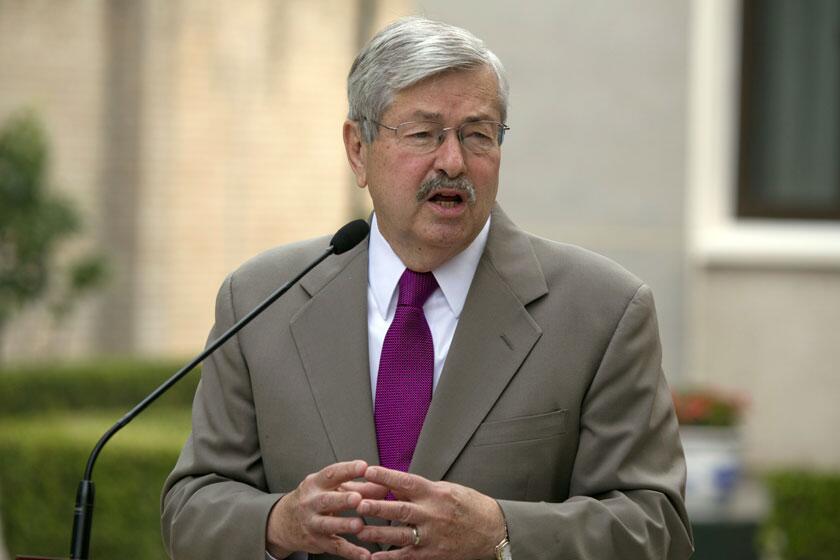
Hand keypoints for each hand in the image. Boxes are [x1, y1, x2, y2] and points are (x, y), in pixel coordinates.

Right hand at [266, 460, 371, 559]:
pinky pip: (335, 547)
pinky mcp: (317, 542)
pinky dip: (350, 552)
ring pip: (327, 525)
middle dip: (342, 499)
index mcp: (316, 483)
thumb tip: (385, 485)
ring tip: (359, 525)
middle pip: (326, 500)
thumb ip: (359, 486)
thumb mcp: (331, 488)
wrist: (285, 522)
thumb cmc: (315, 499)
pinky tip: (364, 555)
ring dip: (343, 525)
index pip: (331, 473)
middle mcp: (311, 502)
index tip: (363, 466)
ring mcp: (312, 523)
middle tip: (358, 498)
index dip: (347, 470)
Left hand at [355, 466, 505, 559]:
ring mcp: (432, 536)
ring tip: (359, 529)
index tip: (367, 471)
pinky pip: (407, 556)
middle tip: (358, 502)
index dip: (386, 476)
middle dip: (378, 506)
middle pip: (400, 509)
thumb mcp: (447, 490)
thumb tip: (394, 486)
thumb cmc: (470, 506)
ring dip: (378, 533)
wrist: (493, 530)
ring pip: (400, 534)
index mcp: (435, 493)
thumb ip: (420, 490)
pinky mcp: (433, 554)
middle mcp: (433, 514)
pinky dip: (390, 558)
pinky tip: (374, 558)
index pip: (406, 482)